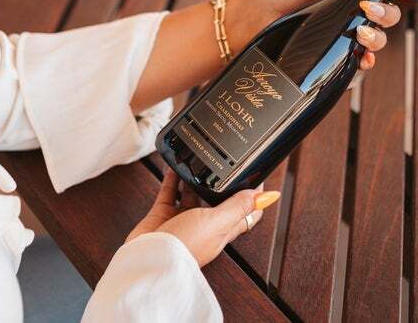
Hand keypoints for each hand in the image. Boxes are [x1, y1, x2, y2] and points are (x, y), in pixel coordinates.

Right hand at [126, 169, 280, 266]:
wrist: (150, 258)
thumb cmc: (185, 246)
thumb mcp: (217, 222)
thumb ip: (238, 207)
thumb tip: (267, 198)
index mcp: (222, 230)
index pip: (244, 214)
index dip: (253, 198)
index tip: (257, 178)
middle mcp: (203, 225)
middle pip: (217, 202)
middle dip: (221, 184)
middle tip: (225, 164)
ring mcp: (182, 220)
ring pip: (192, 194)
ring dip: (195, 178)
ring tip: (198, 159)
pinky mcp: (163, 215)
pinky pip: (169, 191)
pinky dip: (172, 177)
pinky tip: (175, 165)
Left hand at [234, 0, 414, 69]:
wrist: (249, 21)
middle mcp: (350, 12)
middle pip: (387, 16)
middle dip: (388, 13)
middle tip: (371, 9)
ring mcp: (341, 36)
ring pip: (376, 41)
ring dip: (377, 39)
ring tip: (360, 33)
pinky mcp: (330, 58)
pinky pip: (356, 66)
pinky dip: (363, 64)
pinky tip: (361, 60)